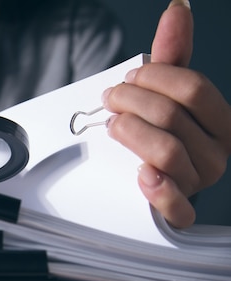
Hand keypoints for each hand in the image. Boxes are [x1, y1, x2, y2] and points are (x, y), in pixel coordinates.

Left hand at [102, 0, 230, 227]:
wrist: (151, 178)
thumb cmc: (162, 133)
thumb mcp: (167, 94)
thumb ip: (172, 56)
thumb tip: (177, 9)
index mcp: (222, 122)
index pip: (193, 88)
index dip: (153, 78)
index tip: (129, 79)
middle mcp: (217, 153)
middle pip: (172, 116)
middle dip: (131, 101)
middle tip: (110, 99)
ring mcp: (198, 183)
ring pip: (165, 151)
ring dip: (130, 132)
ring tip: (113, 125)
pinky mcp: (178, 212)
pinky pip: (176, 208)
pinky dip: (158, 191)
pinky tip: (140, 175)